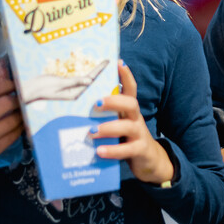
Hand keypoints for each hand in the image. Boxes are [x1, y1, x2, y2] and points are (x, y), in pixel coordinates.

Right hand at [0, 67, 22, 186]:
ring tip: (24, 107)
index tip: (14, 82)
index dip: (7, 84)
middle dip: (18, 97)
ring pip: (13, 120)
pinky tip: (22, 122)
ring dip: (21, 112)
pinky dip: (20, 128)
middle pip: (7, 104)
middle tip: (23, 93)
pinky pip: (13, 136)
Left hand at [92, 61, 173, 184]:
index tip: (119, 62)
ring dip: (109, 127)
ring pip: (128, 126)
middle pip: (131, 104)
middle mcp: (136, 119)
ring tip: (91, 132)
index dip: (126, 76)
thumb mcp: (117, 125)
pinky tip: (100, 151)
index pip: (131, 90)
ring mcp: (139, 134)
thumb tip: (74, 111)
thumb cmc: (126, 139)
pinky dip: (113, 150)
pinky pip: (128, 149)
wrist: (149, 161)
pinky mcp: (140, 150)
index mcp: (129, 111)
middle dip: (114, 101)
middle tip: (96, 103)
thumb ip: (103, 118)